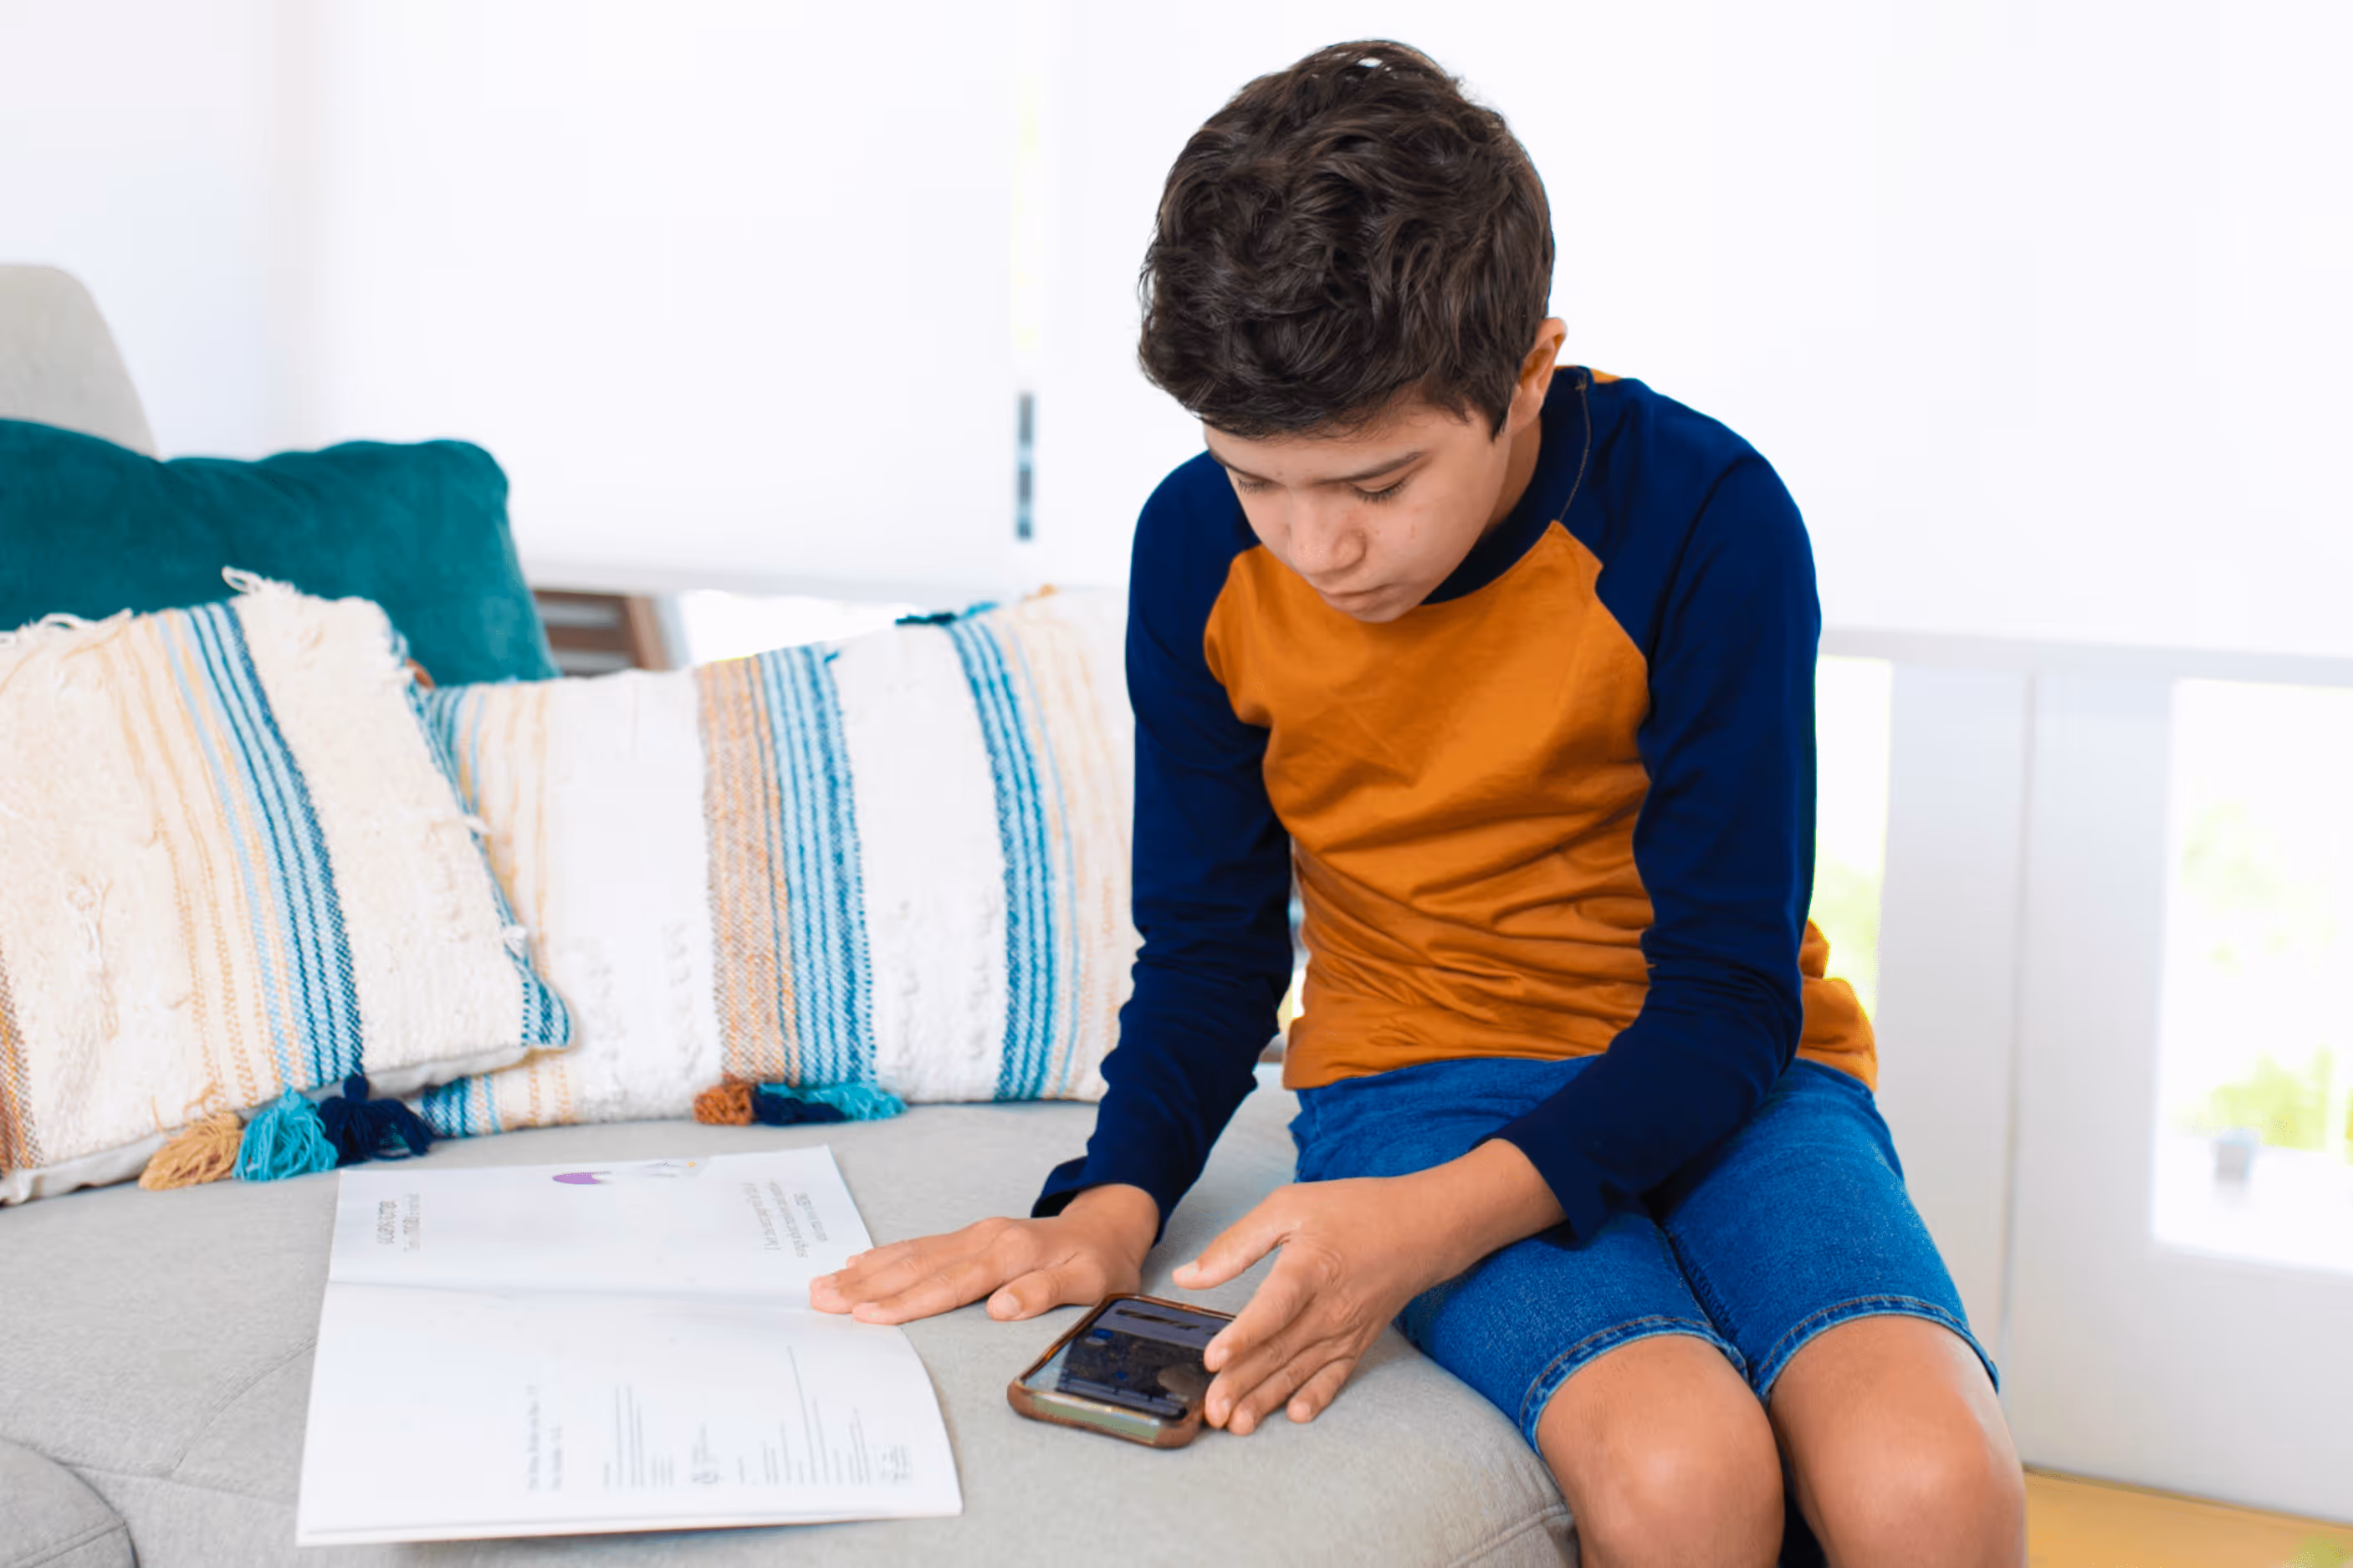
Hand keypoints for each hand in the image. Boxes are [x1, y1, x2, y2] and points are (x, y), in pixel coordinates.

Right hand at [809, 1183, 1158, 1324]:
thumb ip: (1046, 1292)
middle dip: (866, 1286)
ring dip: (866, 1271)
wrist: (1107, 1227)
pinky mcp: (969, 1237)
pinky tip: (859, 1264)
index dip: (906, 1301)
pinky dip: (886, 1255)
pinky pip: (920, 1246)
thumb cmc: (1099, 1262)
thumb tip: (1002, 1307)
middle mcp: (984, 1239)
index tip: (868, 1316)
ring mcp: (973, 1235)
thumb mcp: (1090, 1283)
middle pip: (916, 1266)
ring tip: (823, 1285)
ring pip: (911, 1254)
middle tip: (821, 1301)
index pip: (949, 1284)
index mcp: (1010, 1253)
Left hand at [1171, 1140, 1561, 1434]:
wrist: (1420, 1228)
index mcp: (1309, 1268)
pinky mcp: (1357, 1341)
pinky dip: (1316, 1397)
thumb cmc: (1351, 1210)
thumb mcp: (1288, 1207)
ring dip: (1267, 1400)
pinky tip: (1295, 1416)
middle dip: (1242, 1384)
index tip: (1212, 1358)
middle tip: (1211, 1411)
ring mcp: (1346, 1329)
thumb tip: (1187, 1276)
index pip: (1273, 1308)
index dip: (1242, 1335)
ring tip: (1237, 1425)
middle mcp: (1329, 1307)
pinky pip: (1334, 1376)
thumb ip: (1236, 1244)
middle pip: (1279, 1350)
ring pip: (1299, 1371)